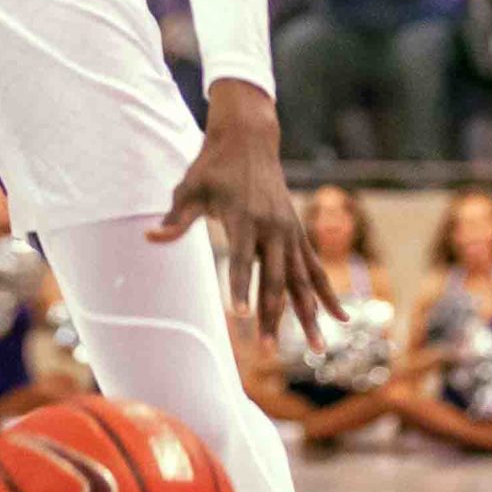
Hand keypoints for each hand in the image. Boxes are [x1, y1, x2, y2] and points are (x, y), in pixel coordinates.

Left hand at [151, 83, 338, 335]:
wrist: (249, 140)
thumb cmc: (212, 167)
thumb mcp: (189, 188)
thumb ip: (175, 219)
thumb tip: (149, 237)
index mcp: (244, 219)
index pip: (241, 262)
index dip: (239, 290)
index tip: (240, 318)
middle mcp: (273, 229)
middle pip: (275, 280)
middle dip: (273, 317)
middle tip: (268, 352)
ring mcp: (290, 232)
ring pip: (302, 281)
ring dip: (309, 316)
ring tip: (317, 350)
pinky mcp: (298, 234)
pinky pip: (316, 269)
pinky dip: (328, 294)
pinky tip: (342, 319)